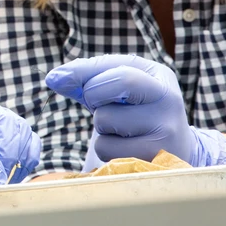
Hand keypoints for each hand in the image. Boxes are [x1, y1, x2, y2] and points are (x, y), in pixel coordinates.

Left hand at [44, 55, 225, 167]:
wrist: (172, 153)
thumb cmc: (135, 114)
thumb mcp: (118, 89)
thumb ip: (86, 78)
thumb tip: (53, 79)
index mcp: (158, 75)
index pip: (116, 66)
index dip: (81, 72)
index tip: (55, 79)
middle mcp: (169, 98)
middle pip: (120, 83)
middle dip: (95, 94)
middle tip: (97, 106)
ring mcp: (166, 130)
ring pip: (105, 120)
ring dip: (100, 128)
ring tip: (120, 132)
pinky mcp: (155, 159)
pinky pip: (108, 150)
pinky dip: (105, 150)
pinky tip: (124, 150)